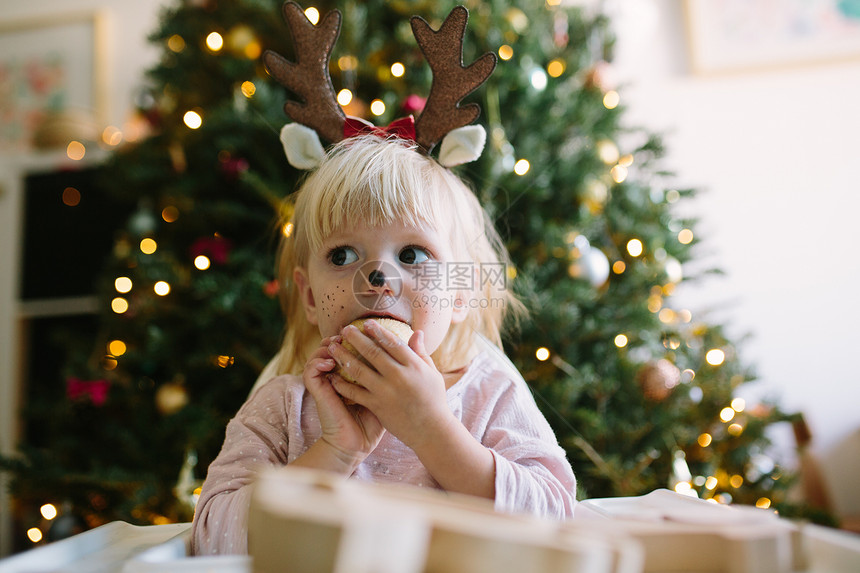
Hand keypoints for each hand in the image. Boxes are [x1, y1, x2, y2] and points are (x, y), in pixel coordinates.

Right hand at [300, 336, 384, 471]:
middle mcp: (337, 375)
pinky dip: (317, 362)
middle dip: (342, 337)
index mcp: (353, 373)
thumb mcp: (388, 392)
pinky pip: (311, 371)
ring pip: (319, 354)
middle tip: (350, 331)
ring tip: (336, 343)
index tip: (368, 330)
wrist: (358, 444)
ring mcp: (326, 382)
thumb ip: (397, 368)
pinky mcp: (317, 391)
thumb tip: (415, 341)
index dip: (357, 337)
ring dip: (327, 346)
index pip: (352, 348)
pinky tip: (329, 362)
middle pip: (335, 346)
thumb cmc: (377, 419)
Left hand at [328, 320, 454, 450]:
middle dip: (356, 338)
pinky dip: (342, 384)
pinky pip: (355, 393)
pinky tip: (332, 376)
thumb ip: (421, 353)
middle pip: (373, 352)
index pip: (393, 342)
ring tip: (332, 348)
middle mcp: (399, 376)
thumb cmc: (434, 399)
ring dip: (344, 357)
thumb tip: (416, 332)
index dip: (378, 331)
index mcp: (414, 366)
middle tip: (345, 329)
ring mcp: (386, 392)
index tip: (366, 323)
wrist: (431, 431)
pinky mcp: (377, 406)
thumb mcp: (432, 373)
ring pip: (359, 370)